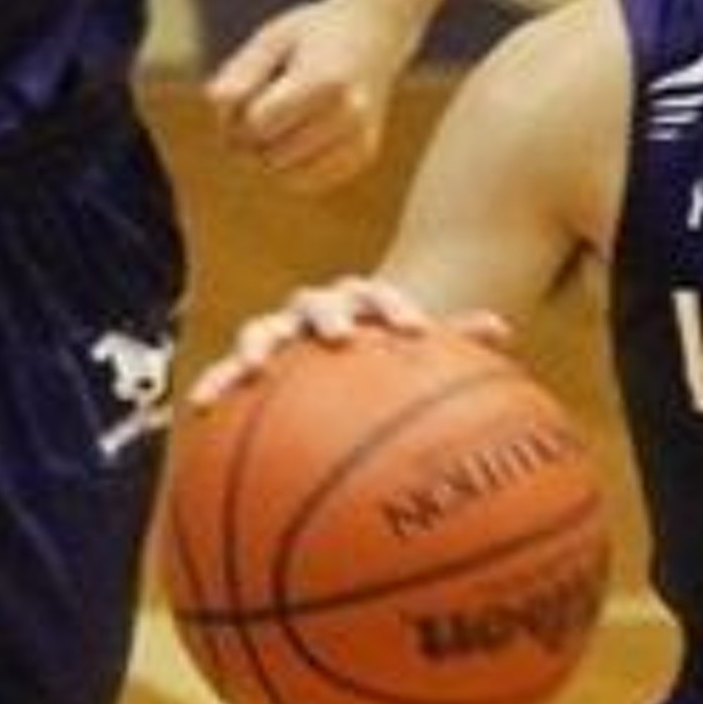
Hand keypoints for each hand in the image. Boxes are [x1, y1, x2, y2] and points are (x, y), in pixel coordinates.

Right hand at [182, 276, 507, 410]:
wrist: (339, 340)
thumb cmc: (385, 349)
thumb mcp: (418, 343)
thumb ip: (456, 337)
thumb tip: (502, 329)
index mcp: (361, 302)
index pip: (377, 294)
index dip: (394, 307)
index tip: (412, 331)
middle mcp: (316, 310)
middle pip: (317, 301)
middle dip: (326, 316)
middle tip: (339, 337)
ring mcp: (279, 333)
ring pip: (262, 330)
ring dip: (256, 347)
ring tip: (253, 370)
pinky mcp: (249, 362)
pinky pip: (226, 373)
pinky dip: (215, 384)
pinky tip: (200, 409)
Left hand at [205, 0, 414, 192]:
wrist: (375, 35)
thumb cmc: (313, 34)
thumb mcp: (274, 38)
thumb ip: (243, 70)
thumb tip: (215, 101)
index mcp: (324, 81)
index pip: (257, 124)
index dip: (232, 117)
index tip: (234, 101)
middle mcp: (349, 113)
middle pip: (271, 155)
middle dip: (249, 142)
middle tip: (251, 113)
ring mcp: (360, 137)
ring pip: (288, 176)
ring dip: (269, 158)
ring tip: (271, 127)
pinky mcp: (363, 154)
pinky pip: (309, 182)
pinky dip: (292, 167)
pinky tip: (293, 139)